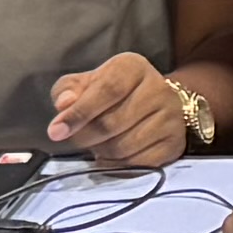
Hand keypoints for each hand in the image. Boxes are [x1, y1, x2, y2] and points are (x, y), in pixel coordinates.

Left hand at [47, 53, 195, 171]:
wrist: (153, 103)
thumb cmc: (111, 92)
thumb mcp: (86, 83)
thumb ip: (67, 91)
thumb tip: (63, 106)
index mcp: (133, 67)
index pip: (107, 90)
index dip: (79, 113)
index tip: (56, 131)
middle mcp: (159, 89)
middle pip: (113, 123)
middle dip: (85, 137)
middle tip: (76, 139)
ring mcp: (171, 118)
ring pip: (124, 146)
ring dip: (101, 152)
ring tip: (97, 144)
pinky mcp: (175, 143)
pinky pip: (139, 164)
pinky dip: (117, 166)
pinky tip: (111, 156)